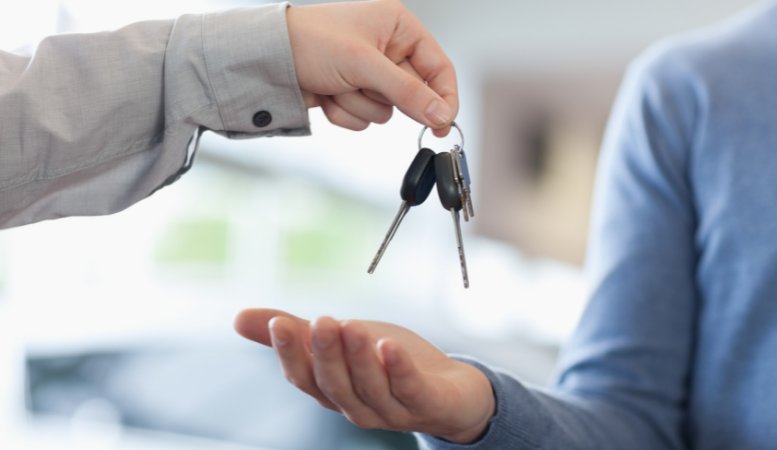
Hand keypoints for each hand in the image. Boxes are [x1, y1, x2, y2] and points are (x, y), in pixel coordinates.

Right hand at [234, 309, 494, 443]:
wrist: (451, 393)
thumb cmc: (387, 365)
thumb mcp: (339, 342)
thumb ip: (295, 333)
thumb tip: (238, 319)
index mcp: (333, 390)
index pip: (304, 377)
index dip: (290, 353)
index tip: (278, 323)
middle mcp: (358, 405)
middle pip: (334, 384)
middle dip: (325, 353)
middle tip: (321, 321)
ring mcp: (392, 410)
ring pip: (369, 388)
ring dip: (358, 359)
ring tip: (350, 326)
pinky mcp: (427, 404)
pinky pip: (410, 390)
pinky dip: (399, 369)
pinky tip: (390, 345)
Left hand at [286, 0, 457, 136]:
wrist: (265, 59)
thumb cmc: (311, 42)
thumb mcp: (365, 64)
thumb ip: (408, 92)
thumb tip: (442, 114)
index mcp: (398, 26)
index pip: (438, 67)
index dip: (444, 97)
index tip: (444, 125)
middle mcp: (387, 48)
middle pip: (411, 94)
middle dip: (382, 96)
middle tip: (362, 84)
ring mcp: (368, 74)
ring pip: (386, 112)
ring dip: (359, 104)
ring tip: (336, 84)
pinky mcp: (351, 93)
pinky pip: (363, 119)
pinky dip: (345, 112)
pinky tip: (326, 94)